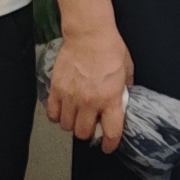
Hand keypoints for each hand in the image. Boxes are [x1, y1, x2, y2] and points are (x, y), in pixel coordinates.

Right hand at [44, 23, 132, 150]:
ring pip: (66, 126)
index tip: (108, 146)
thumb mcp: (127, 70)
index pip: (110, 132)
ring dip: (72, 124)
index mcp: (110, 99)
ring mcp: (71, 97)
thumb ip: (124, 90)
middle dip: (87, 132)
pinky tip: (63, 109)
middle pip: (83, 133)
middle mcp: (89, 102)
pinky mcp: (57, 89)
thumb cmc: (110, 48)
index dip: (109, 144)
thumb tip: (123, 100)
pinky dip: (56, 115)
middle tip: (90, 124)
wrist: (89, 34)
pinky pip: (52, 113)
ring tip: (76, 115)